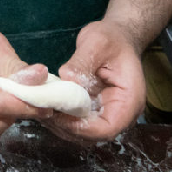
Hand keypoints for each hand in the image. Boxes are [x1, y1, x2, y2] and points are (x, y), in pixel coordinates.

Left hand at [43, 19, 146, 142]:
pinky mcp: (96, 110)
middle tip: (44, 111)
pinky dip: (63, 118)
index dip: (82, 128)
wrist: (117, 37)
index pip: (108, 128)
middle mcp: (121, 112)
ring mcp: (108, 113)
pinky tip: (48, 105)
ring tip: (42, 108)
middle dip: (68, 128)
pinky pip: (80, 122)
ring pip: (85, 133)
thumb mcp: (96, 43)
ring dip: (63, 125)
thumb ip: (81, 62)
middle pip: (95, 135)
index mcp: (129, 99)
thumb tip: (65, 78)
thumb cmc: (111, 38)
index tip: (59, 116)